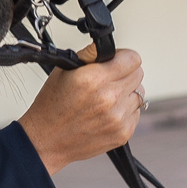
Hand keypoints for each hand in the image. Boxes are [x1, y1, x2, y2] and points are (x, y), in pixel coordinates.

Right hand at [18, 48, 145, 174]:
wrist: (47, 140)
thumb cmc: (52, 106)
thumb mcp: (64, 70)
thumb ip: (90, 54)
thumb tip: (107, 46)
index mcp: (94, 79)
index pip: (133, 59)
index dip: (123, 57)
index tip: (116, 61)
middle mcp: (109, 98)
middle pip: (138, 74)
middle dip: (125, 73)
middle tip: (108, 80)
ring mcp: (118, 118)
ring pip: (139, 94)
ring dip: (126, 93)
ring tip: (106, 98)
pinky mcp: (123, 133)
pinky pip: (136, 113)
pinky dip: (125, 110)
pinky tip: (107, 112)